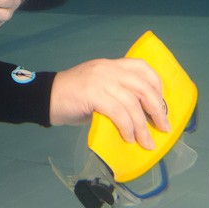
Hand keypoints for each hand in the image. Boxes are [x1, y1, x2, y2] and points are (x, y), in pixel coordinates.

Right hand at [49, 57, 169, 149]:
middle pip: (143, 86)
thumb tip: (140, 116)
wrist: (45, 98)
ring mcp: (100, 80)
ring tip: (146, 142)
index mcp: (111, 65)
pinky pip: (118, 112)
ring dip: (143, 126)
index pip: (142, 67)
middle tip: (163, 128)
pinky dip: (127, 127)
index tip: (162, 104)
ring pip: (133, 103)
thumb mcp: (98, 90)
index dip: (157, 85)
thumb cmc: (72, 97)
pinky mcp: (92, 94)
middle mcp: (108, 69)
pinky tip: (128, 138)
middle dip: (158, 109)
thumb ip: (116, 95)